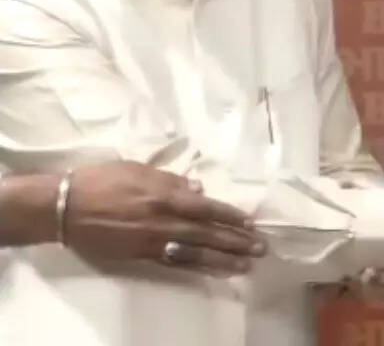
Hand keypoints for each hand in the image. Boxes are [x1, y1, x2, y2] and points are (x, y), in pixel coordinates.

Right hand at [64, 161, 264, 274]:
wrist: (64, 207)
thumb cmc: (100, 180)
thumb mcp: (138, 169)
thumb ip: (170, 180)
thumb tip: (198, 188)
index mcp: (165, 196)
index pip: (208, 208)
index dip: (231, 216)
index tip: (251, 222)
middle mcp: (165, 221)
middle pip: (208, 233)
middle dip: (237, 241)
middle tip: (261, 247)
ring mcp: (154, 241)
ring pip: (197, 252)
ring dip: (224, 259)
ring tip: (247, 264)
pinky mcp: (142, 255)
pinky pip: (177, 263)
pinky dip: (199, 267)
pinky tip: (215, 270)